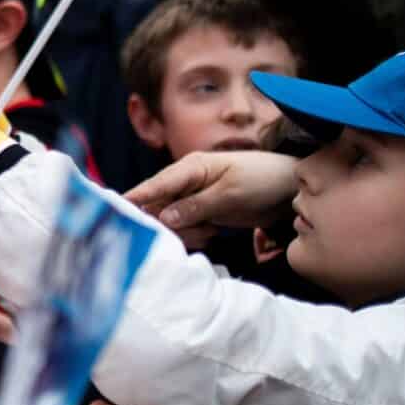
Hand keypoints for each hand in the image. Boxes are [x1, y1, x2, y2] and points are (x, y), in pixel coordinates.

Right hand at [124, 151, 297, 234]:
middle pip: (159, 207)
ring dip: (187, 233)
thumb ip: (197, 205)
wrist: (291, 189)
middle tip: (196, 231)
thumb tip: (164, 217)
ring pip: (172, 222)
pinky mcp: (202, 214)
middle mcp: (187, 182)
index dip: (136, 197)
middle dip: (169, 224)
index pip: (157, 184)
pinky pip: (186, 229)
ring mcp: (194, 199)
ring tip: (210, 231)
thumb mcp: (231, 193)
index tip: (114, 210)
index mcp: (191, 168)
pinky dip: (196, 236)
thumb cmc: (263, 180)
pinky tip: (213, 233)